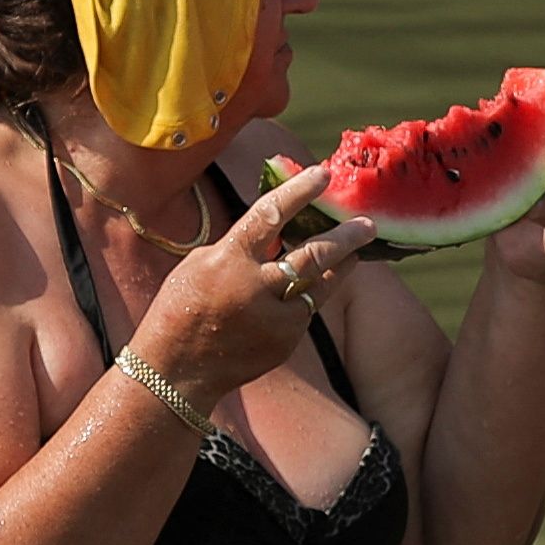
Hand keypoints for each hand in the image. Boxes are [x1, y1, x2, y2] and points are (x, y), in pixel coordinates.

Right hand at [131, 161, 378, 408]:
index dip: (299, 191)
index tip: (323, 174)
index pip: (270, 214)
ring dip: (342, 266)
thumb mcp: (201, 264)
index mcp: (228, 258)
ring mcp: (273, 317)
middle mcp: (255, 286)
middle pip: (313, 254)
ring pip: (321, 284)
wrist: (176, 370)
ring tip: (357, 253)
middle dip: (345, 237)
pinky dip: (309, 297)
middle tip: (368, 224)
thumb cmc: (181, 309)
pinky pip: (305, 311)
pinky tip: (313, 290)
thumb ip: (241, 246)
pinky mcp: (284, 341)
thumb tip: (277, 228)